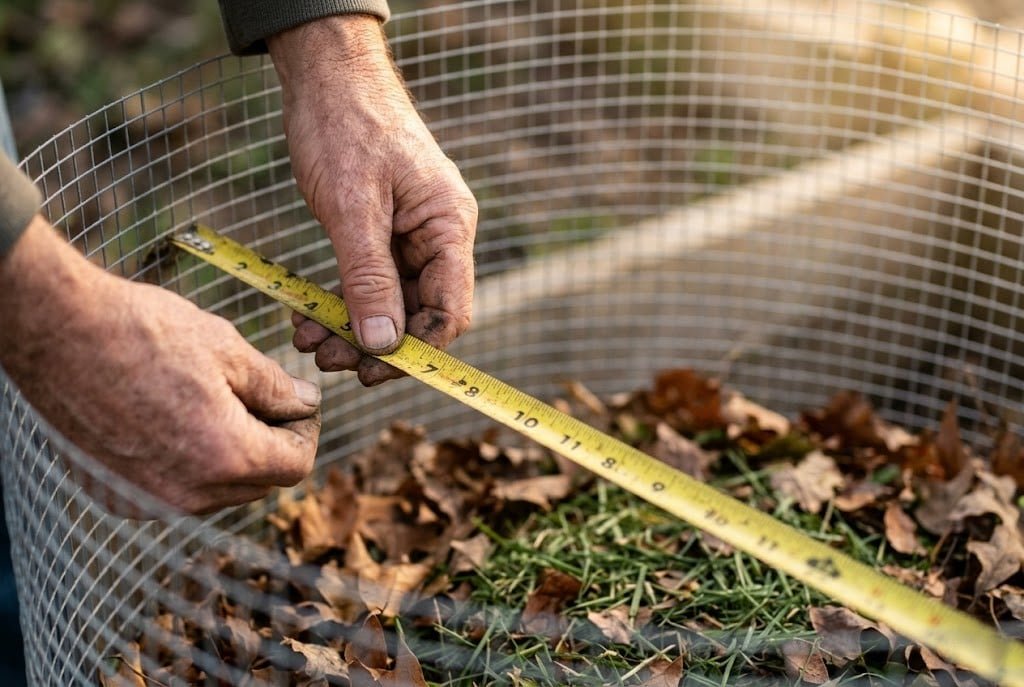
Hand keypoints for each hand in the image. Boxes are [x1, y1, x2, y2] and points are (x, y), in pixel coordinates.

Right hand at [0, 217, 320, 515]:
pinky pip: (175, 490)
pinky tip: (173, 419)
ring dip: (230, 456)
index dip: (305, 432)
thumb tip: (307, 403)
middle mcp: (188, 493)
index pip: (295, 466)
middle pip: (259, 484)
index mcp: (225, 457)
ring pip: (219, 491)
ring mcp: (148, 499)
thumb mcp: (228, 349)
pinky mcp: (117, 495)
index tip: (298, 404)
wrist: (58, 332)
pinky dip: (188, 464)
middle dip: (270, 444)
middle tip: (260, 398)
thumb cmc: (143, 332)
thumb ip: (276, 387)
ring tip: (214, 402)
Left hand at [268, 15, 476, 385]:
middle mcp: (439, 235)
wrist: (326, 77)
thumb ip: (369, 278)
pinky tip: (310, 318)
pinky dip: (343, 303)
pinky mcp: (385, 233)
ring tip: (308, 340)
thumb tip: (383, 345)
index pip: (450, 310)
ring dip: (352, 328)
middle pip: (420, 313)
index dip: (416, 350)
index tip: (372, 371)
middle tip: (327, 360)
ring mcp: (413, 235)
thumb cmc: (345, 126)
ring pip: (392, 303)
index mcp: (449, 226)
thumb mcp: (352, 207)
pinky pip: (371, 282)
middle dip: (375, 343)